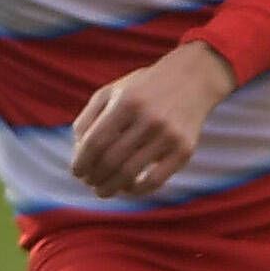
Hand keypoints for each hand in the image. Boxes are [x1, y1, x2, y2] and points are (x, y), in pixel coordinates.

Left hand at [70, 41, 234, 199]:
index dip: (82, 161)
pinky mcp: (185, 150)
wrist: (192, 80)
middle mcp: (149, 119)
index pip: (95, 142)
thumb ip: (88, 118)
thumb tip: (79, 154)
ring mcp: (169, 136)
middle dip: (94, 176)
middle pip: (111, 160)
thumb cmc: (142, 89)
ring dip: (111, 187)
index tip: (77, 172)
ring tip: (103, 190)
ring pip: (130, 173)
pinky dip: (137, 190)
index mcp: (127, 103)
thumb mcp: (112, 92)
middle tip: (89, 182)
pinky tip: (128, 188)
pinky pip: (156, 180)